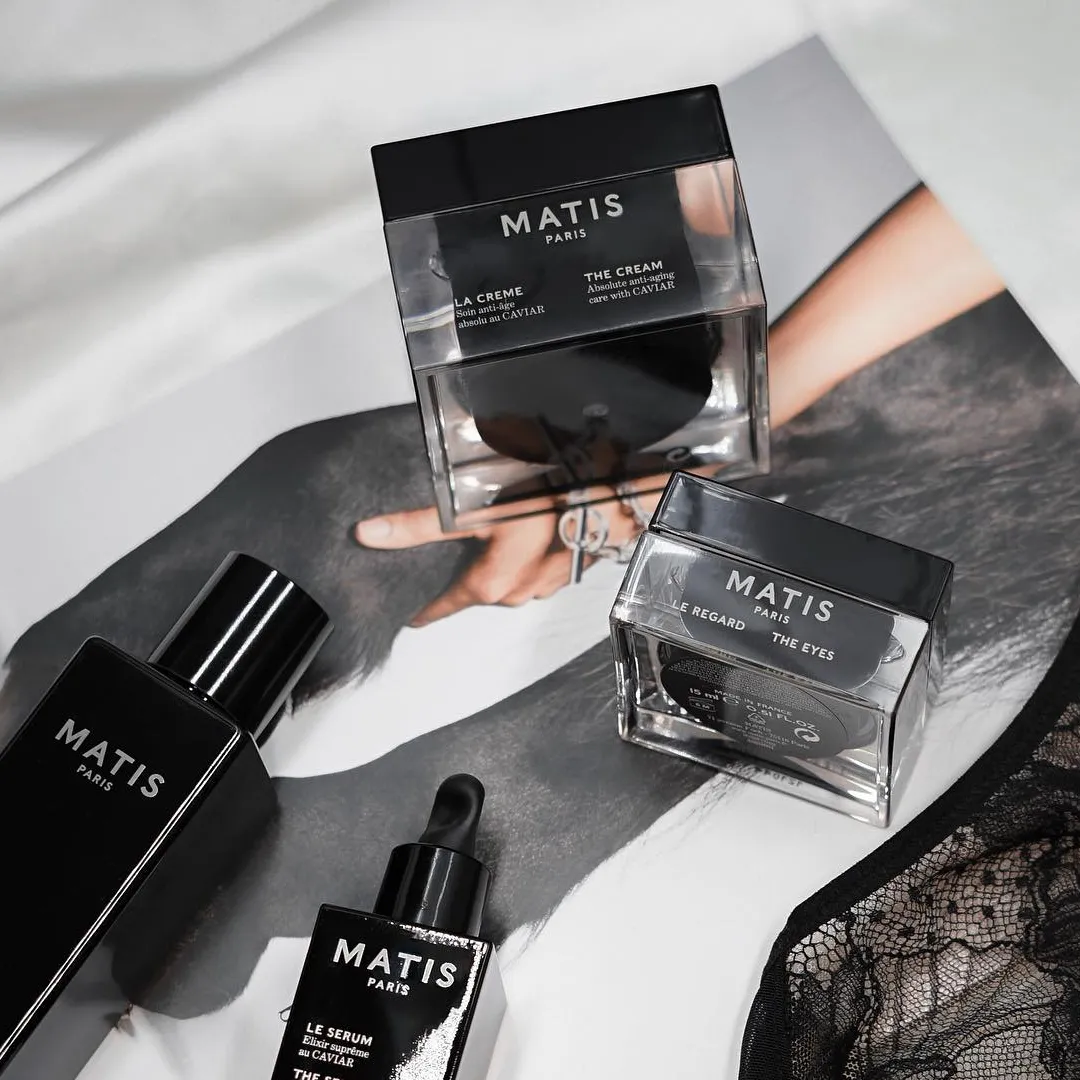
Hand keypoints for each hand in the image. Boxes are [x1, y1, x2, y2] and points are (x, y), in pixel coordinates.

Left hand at [354, 495, 650, 626]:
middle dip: (462, 582)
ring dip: (498, 564)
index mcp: (496, 582)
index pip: (448, 604)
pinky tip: (526, 528)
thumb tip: (371, 535)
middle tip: (443, 570)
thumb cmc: (550, 491)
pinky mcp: (575, 561)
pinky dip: (527, 552)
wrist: (617, 481)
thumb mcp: (473, 505)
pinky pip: (540, 567)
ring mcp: (553, 577)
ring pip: (514, 580)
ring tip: (486, 544)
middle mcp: (524, 589)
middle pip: (482, 591)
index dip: (426, 608)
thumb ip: (421, 523)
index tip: (412, 617)